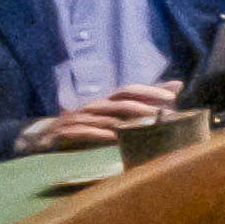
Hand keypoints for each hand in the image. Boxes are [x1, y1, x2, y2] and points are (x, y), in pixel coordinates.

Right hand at [20, 83, 177, 151]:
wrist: (47, 138)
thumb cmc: (88, 126)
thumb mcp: (116, 115)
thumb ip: (146, 101)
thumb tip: (176, 85)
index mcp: (106, 102)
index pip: (130, 90)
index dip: (150, 91)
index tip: (173, 97)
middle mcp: (94, 107)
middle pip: (120, 102)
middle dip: (143, 107)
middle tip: (163, 114)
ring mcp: (78, 118)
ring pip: (104, 116)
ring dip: (124, 121)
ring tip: (144, 125)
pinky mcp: (65, 133)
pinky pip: (82, 132)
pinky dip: (98, 134)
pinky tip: (112, 138)